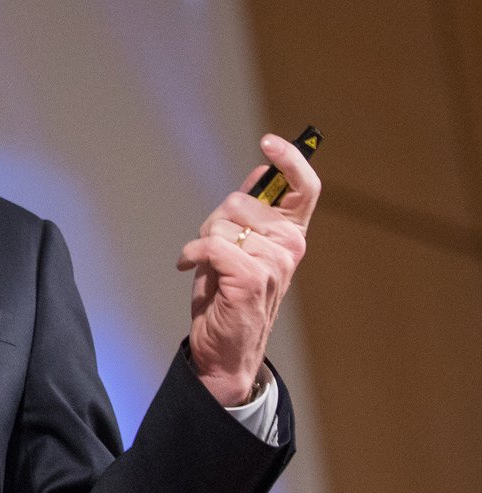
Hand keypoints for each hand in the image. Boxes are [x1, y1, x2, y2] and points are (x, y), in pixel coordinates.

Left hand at [176, 135, 320, 404]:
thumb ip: (251, 212)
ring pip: (223, 224)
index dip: (291, 160)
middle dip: (215, 219)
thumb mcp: (238, 246)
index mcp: (290, 234)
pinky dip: (192, 253)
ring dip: (204, 241)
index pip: (305, 188)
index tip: (269, 142)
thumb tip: (259, 172)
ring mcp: (275, 263)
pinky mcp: (252, 278)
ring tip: (210, 268)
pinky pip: (212, 245)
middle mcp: (290, 246)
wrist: (223, 349)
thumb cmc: (228, 296)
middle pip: (241, 200)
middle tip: (214, 250)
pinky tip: (187, 266)